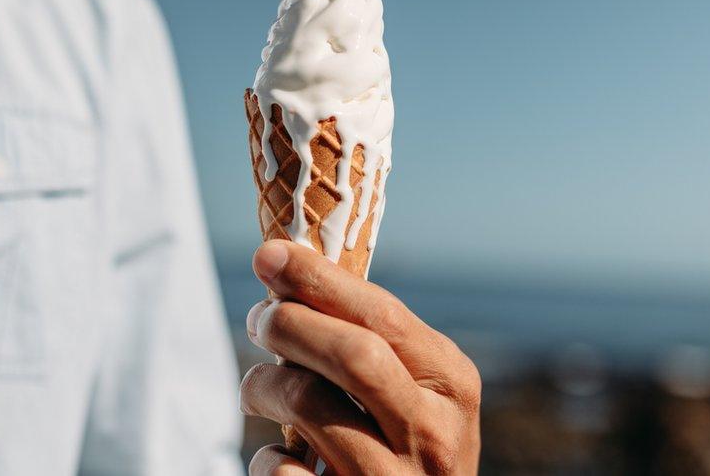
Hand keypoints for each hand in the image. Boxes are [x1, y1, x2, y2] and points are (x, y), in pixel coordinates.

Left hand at [240, 240, 480, 474]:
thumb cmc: (406, 445)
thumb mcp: (413, 390)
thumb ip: (372, 339)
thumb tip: (287, 269)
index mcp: (451, 384)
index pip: (383, 316)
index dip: (319, 280)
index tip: (270, 255)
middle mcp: (434, 434)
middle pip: (352, 355)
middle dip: (291, 324)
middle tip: (259, 318)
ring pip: (312, 406)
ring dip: (265, 384)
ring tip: (258, 387)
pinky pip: (286, 474)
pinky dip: (267, 459)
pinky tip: (279, 454)